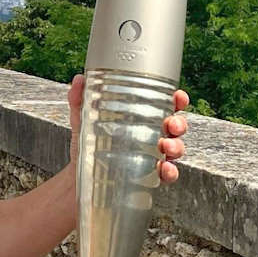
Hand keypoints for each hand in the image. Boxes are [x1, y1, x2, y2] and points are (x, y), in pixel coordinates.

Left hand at [67, 74, 189, 183]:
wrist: (78, 177)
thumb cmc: (86, 146)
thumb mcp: (82, 120)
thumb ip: (79, 99)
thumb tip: (79, 79)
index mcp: (140, 119)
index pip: (164, 106)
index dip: (177, 100)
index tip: (178, 97)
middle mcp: (150, 137)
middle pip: (175, 126)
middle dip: (179, 124)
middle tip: (170, 125)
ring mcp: (151, 157)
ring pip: (175, 149)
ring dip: (176, 146)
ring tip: (165, 147)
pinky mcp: (148, 176)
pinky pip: (167, 174)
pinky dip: (170, 172)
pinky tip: (164, 169)